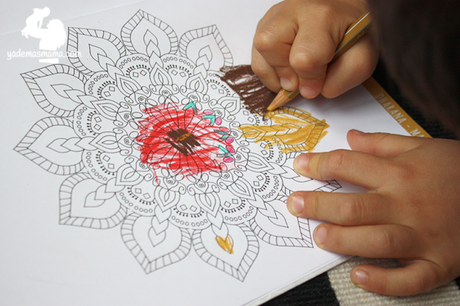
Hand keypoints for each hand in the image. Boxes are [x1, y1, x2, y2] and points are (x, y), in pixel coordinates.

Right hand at [252, 0, 377, 98]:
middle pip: (269, 45)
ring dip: (273, 72)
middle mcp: (294, 9)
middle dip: (284, 73)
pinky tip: (285, 66)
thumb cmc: (354, 31)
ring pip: (258, 48)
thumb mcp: (362, 57)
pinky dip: (268, 66)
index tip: (316, 87)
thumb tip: (309, 91)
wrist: (346, 7)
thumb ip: (341, 79)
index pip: (304, 58)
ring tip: (292, 76)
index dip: (309, 81)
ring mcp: (277, 13)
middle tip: (300, 79)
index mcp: (323, 16)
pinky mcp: (267, 21)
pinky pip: (256, 49)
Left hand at [287, 130, 459, 295]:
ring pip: (375, 241)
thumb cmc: (459, 171)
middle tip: (295, 204)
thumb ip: (384, 143)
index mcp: (401, 173)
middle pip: (354, 205)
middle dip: (319, 205)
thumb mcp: (424, 146)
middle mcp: (407, 204)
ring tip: (320, 236)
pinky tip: (359, 276)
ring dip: (344, 240)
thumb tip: (351, 137)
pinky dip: (384, 281)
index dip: (319, 164)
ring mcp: (423, 236)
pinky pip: (409, 279)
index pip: (349, 164)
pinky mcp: (438, 263)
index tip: (299, 166)